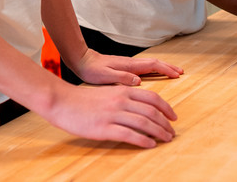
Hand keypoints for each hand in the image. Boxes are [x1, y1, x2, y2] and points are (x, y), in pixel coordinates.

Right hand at [42, 82, 176, 147]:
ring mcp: (113, 114)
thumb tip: (141, 108)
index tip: (173, 117)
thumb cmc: (83, 100)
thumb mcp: (108, 93)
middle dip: (166, 123)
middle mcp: (121, 101)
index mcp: (123, 91)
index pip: (153, 98)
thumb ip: (124, 98)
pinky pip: (130, 135)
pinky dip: (143, 140)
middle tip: (172, 132)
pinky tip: (150, 145)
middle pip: (152, 112)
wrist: (62, 101)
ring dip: (159, 132)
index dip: (167, 108)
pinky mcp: (105, 128)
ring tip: (166, 139)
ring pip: (144, 123)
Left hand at [70, 48, 183, 85]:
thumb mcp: (105, 76)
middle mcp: (131, 63)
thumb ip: (122, 78)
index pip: (152, 65)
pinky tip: (155, 75)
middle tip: (181, 73)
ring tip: (173, 72)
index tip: (177, 75)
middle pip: (155, 63)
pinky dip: (154, 70)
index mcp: (129, 66)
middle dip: (169, 67)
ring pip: (150, 64)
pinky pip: (144, 68)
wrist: (82, 61)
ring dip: (163, 67)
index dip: (166, 70)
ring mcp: (129, 64)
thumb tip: (139, 81)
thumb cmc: (92, 70)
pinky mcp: (125, 67)